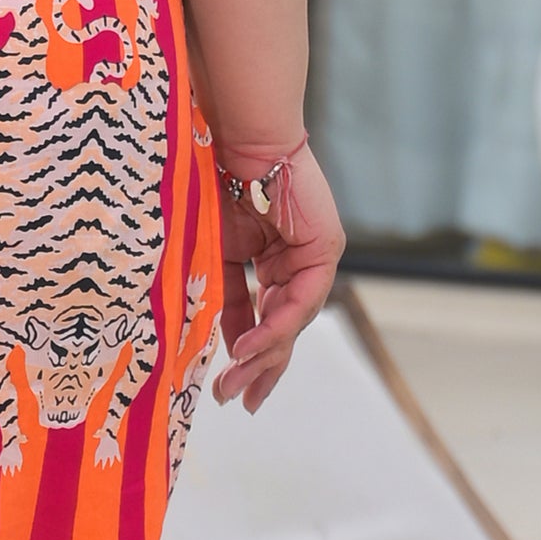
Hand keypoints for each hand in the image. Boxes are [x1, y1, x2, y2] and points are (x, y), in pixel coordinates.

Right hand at [212, 141, 343, 412]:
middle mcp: (298, 261)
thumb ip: (223, 291)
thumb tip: (215, 336)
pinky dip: (275, 326)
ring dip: (264, 355)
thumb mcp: (216, 248)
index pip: (263, 315)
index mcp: (273, 258)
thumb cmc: (219, 179)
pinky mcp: (324, 249)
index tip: (228, 383)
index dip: (247, 350)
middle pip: (282, 326)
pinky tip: (251, 349)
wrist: (240, 138)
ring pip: (292, 319)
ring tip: (238, 383)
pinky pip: (300, 300)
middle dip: (260, 368)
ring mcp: (314, 257)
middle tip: (238, 401)